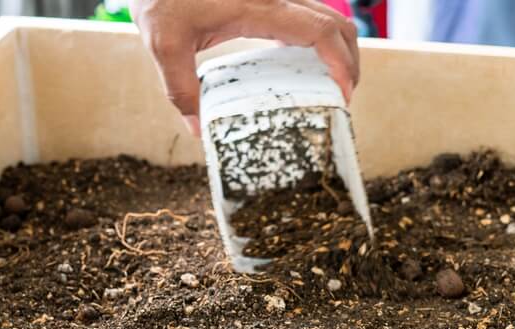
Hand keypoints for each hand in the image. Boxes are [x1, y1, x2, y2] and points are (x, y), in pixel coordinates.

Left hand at [130, 0, 359, 135]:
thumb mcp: (165, 45)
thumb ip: (181, 89)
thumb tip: (198, 129)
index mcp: (259, 6)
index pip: (318, 31)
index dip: (340, 62)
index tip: (344, 93)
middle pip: (335, 23)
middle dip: (350, 60)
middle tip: (345, 97)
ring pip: (327, 16)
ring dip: (339, 49)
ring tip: (332, 85)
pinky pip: (307, 15)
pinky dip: (318, 40)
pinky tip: (304, 66)